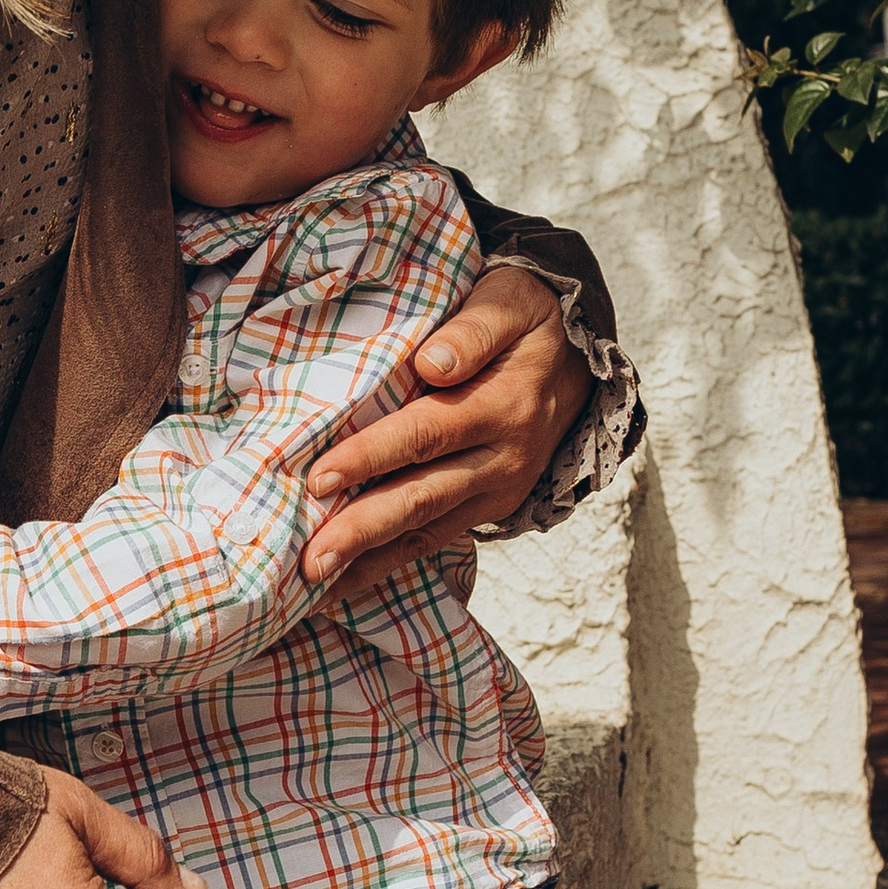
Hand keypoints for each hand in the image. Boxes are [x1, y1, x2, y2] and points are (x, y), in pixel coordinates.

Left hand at [302, 263, 589, 587]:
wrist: (578, 360)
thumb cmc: (525, 322)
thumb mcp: (510, 303)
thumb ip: (472, 329)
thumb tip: (432, 364)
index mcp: (502, 406)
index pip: (425, 435)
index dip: (370, 457)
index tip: (318, 477)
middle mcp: (502, 460)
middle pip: (422, 499)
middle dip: (362, 531)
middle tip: (309, 559)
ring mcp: (496, 492)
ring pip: (426, 532)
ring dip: (369, 561)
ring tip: (315, 586)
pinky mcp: (487, 509)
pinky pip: (434, 540)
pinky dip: (388, 564)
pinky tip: (344, 583)